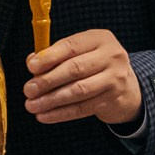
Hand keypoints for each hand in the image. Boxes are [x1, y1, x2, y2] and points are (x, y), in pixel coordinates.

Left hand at [24, 29, 143, 126]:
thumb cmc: (94, 65)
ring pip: (78, 91)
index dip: (49, 57)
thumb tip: (32, 63)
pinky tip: (44, 116)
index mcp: (100, 38)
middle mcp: (111, 56)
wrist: (126, 86)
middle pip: (75, 69)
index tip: (31, 67)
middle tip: (28, 89)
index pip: (71, 46)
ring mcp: (114, 79)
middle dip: (48, 80)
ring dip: (51, 100)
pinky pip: (82, 108)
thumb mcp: (80, 52)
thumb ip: (57, 55)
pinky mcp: (112, 99)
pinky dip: (61, 113)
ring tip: (32, 105)